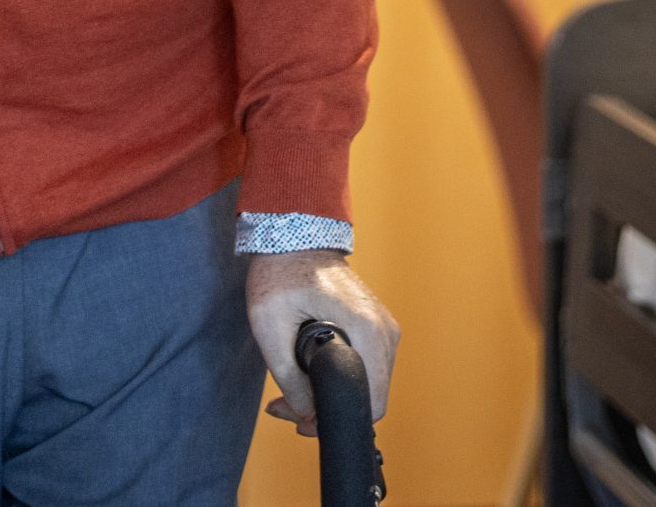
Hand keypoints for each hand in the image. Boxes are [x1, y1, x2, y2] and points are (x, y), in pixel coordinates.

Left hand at [246, 249, 398, 436]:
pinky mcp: (375, 328)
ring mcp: (384, 329)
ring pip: (367, 384)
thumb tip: (305, 413)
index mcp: (366, 329)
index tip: (301, 420)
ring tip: (289, 394)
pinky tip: (307, 375)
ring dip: (330, 394)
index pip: (370, 401)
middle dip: (326, 409)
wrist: (293, 236)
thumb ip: (289, 377)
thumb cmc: (280, 273)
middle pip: (369, 396)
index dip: (334, 419)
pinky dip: (339, 377)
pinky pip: (366, 367)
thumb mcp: (270, 326)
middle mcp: (385, 332)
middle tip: (285, 407)